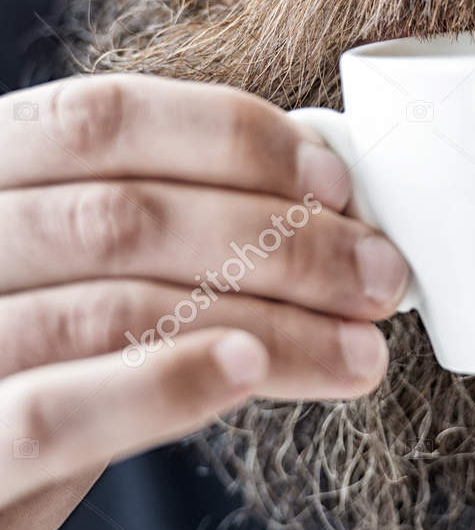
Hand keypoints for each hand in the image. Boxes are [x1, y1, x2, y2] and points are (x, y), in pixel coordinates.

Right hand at [0, 74, 408, 529]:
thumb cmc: (2, 376)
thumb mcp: (51, 280)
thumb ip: (139, 244)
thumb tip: (313, 217)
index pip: (101, 116)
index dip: (231, 138)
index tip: (337, 186)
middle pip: (126, 213)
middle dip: (281, 241)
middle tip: (381, 278)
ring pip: (114, 308)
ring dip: (266, 324)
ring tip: (359, 348)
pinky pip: (53, 413)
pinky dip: (163, 385)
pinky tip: (251, 374)